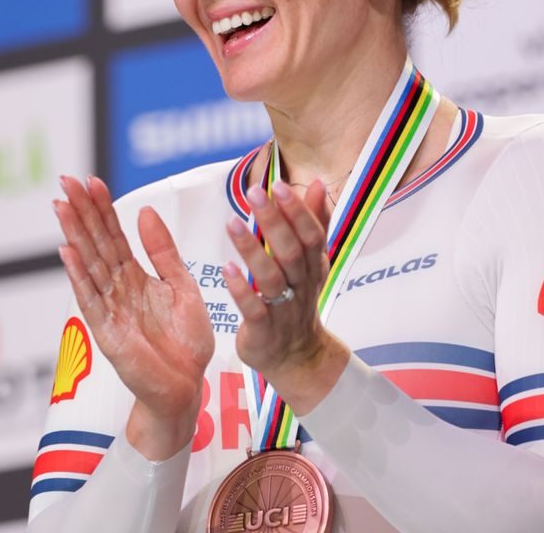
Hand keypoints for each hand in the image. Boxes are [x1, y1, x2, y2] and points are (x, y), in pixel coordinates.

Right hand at [53, 175, 214, 457]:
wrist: (187, 385)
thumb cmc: (185, 341)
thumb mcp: (181, 286)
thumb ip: (163, 252)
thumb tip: (145, 210)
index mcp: (136, 276)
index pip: (114, 235)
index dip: (103, 208)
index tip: (90, 180)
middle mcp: (117, 288)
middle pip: (96, 243)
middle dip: (82, 212)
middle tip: (66, 180)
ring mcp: (109, 308)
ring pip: (89, 264)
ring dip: (74, 235)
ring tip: (61, 206)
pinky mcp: (107, 332)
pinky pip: (90, 299)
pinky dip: (78, 276)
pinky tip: (67, 252)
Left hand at [222, 181, 350, 414]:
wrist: (298, 358)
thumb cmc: (299, 300)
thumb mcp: (312, 263)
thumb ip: (314, 223)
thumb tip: (316, 184)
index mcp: (314, 268)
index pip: (312, 236)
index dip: (298, 211)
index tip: (279, 185)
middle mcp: (302, 287)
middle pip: (292, 252)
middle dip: (275, 221)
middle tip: (254, 193)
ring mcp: (284, 310)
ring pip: (272, 278)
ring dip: (253, 250)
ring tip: (232, 224)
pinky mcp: (264, 332)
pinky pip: (254, 310)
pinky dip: (241, 290)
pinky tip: (227, 268)